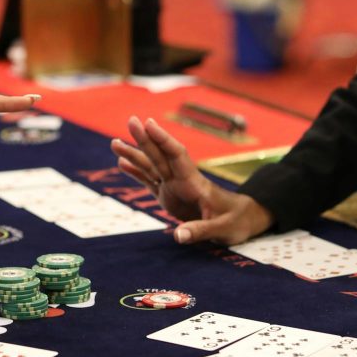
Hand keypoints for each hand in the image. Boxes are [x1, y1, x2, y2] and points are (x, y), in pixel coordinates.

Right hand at [110, 116, 272, 244]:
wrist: (242, 220)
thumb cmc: (236, 222)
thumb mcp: (223, 229)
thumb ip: (200, 230)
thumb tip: (178, 236)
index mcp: (195, 183)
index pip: (177, 156)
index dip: (163, 140)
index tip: (149, 124)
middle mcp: (181, 180)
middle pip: (160, 156)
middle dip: (145, 139)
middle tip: (131, 120)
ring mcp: (174, 188)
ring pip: (151, 166)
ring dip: (134, 154)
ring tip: (114, 142)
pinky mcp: (169, 197)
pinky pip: (149, 181)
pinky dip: (136, 172)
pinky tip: (122, 163)